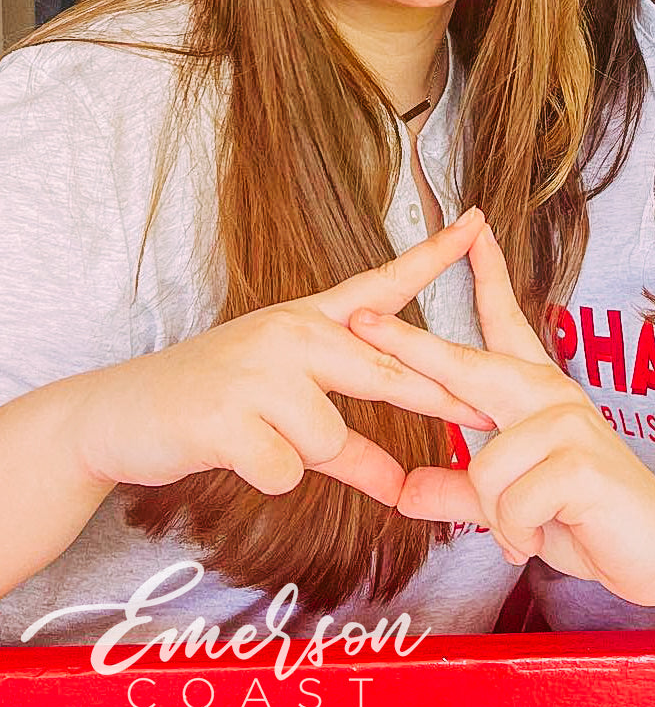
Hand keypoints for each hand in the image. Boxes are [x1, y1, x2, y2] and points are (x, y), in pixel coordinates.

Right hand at [67, 208, 491, 507]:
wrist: (120, 414)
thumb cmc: (213, 406)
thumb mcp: (284, 412)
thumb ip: (348, 445)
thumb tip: (400, 485)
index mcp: (306, 320)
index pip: (381, 284)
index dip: (432, 255)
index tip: (478, 221)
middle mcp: (289, 333)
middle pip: (382, 368)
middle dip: (433, 395)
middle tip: (481, 407)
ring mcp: (259, 370)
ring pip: (328, 438)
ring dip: (301, 456)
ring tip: (255, 435)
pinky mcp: (229, 415)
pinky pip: (286, 470)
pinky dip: (267, 476)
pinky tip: (233, 452)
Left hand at [350, 224, 654, 606]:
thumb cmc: (590, 520)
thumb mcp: (513, 506)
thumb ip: (459, 492)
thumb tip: (403, 491)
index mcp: (536, 395)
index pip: (507, 324)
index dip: (487, 275)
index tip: (470, 231)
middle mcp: (551, 395)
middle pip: (468, 365)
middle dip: (410, 345)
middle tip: (360, 318)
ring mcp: (568, 423)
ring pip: (484, 468)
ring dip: (497, 518)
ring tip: (525, 531)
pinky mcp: (579, 461)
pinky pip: (511, 503)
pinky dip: (516, 535)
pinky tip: (540, 538)